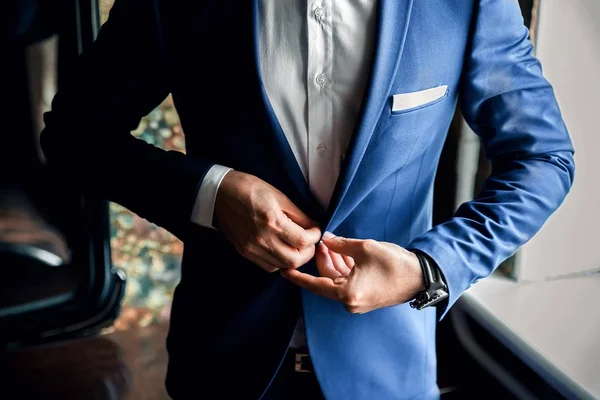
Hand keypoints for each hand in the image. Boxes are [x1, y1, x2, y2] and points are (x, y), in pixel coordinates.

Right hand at [214, 170, 321, 272]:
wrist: (220, 193)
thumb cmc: (251, 189)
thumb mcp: (279, 196)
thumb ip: (299, 215)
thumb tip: (314, 226)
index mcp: (272, 221)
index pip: (303, 241)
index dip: (314, 237)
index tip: (315, 229)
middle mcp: (262, 239)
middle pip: (294, 260)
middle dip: (307, 252)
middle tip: (308, 241)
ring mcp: (252, 248)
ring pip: (282, 266)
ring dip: (294, 258)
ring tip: (296, 246)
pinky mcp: (245, 252)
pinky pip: (268, 267)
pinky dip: (279, 262)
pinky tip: (281, 250)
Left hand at [281, 232, 425, 313]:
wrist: (422, 276)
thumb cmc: (395, 264)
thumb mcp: (364, 248)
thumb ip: (341, 244)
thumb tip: (326, 240)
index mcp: (347, 294)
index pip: (315, 284)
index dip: (298, 276)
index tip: (283, 271)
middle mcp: (350, 302)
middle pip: (326, 279)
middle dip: (321, 259)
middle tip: (318, 241)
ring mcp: (357, 301)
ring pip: (336, 280)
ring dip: (333, 261)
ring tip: (329, 242)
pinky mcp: (365, 297)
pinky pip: (346, 282)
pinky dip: (343, 268)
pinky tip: (341, 251)